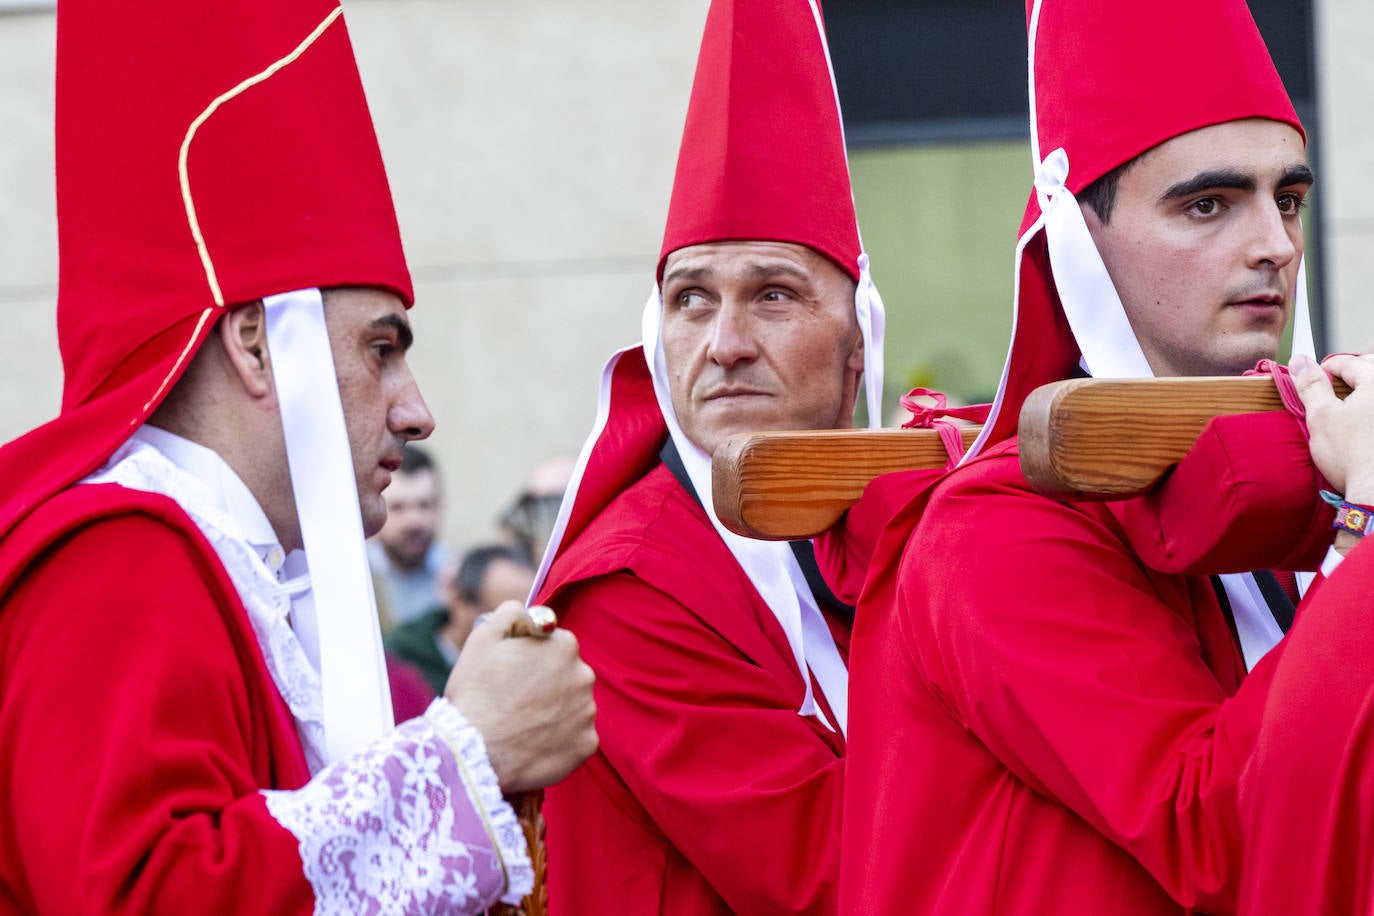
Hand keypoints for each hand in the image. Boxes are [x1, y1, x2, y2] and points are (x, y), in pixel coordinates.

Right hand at [444, 601, 596, 792]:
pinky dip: (558, 740)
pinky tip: (533, 744)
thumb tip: (525, 609)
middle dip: (546, 683)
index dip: (530, 657)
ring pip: (572, 705)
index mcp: (564, 644)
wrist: (473, 753)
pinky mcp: (586, 745)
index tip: (512, 672)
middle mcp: (584, 675)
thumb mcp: (482, 637)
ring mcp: (588, 712)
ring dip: (553, 711)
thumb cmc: (475, 692)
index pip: (554, 643)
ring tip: (521, 724)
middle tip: (514, 700)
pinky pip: (575, 737)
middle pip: (566, 674)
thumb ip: (509, 613)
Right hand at [1291, 353, 1373, 501]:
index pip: (1348, 362)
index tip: (1312, 382)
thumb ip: (1310, 385)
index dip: (1324, 369)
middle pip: (1371, 370)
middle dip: (1351, 375)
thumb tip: (1299, 360)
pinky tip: (1363, 425)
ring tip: (1348, 407)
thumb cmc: (1351, 455)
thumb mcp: (1321, 416)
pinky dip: (1371, 412)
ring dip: (1364, 393)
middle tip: (1331, 391)